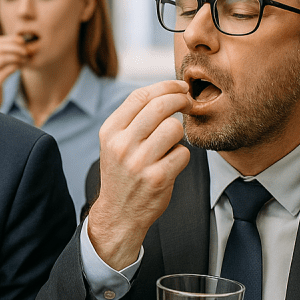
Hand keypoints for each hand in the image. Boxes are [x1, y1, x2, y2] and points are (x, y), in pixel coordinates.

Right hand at [0, 35, 27, 108]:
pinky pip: (8, 69)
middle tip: (25, 50)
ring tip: (24, 59)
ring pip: (3, 57)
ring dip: (17, 56)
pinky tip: (21, 67)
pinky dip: (17, 65)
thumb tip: (19, 41)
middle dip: (15, 47)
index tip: (21, 41)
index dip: (9, 39)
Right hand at [87, 80, 192, 269]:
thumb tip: (166, 91)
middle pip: (161, 106)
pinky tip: (171, 164)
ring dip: (179, 133)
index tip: (180, 87)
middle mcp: (122, 145)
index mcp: (110, 131)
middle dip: (181, 100)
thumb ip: (133, 118)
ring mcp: (139, 162)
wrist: (118, 213)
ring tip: (171, 144)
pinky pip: (183, 153)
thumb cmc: (122, 173)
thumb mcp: (114, 143)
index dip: (165, 86)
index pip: (140, 96)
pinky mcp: (157, 178)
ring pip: (175, 128)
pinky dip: (181, 156)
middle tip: (188, 103)